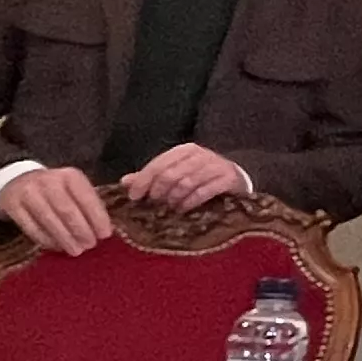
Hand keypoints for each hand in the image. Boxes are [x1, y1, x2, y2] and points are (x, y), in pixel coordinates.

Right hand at [0, 165, 113, 256]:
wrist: (17, 180)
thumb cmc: (56, 189)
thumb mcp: (73, 188)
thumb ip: (87, 204)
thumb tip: (104, 230)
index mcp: (69, 175)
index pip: (86, 197)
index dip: (97, 217)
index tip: (105, 234)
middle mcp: (49, 181)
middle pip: (67, 210)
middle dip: (81, 230)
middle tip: (90, 245)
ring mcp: (28, 192)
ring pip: (49, 219)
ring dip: (64, 238)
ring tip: (76, 250)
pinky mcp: (13, 205)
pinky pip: (31, 227)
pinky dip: (46, 239)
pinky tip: (56, 247)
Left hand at [120, 142, 248, 212]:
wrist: (237, 179)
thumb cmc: (202, 177)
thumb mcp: (177, 172)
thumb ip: (152, 177)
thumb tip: (124, 182)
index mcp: (184, 150)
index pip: (158, 163)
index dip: (143, 181)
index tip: (134, 197)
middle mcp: (200, 154)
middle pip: (171, 173)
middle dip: (159, 191)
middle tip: (154, 204)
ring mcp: (215, 165)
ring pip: (187, 182)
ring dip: (174, 198)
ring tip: (170, 208)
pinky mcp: (228, 178)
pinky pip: (205, 191)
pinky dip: (191, 202)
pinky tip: (183, 209)